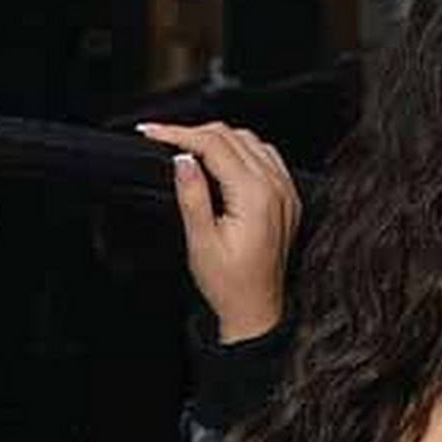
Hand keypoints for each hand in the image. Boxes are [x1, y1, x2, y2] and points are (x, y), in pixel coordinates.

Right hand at [134, 119, 300, 343]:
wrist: (256, 310)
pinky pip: (266, 157)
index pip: (214, 145)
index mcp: (255, 197)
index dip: (179, 133)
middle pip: (232, 136)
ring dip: (218, 138)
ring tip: (188, 146)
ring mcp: (285, 192)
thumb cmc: (231, 285)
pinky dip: (242, 149)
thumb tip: (182, 159)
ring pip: (250, 141)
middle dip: (194, 132)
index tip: (153, 132)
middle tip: (164, 138)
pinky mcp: (287, 199)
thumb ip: (192, 196)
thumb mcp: (201, 242)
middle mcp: (276, 189)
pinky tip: (223, 159)